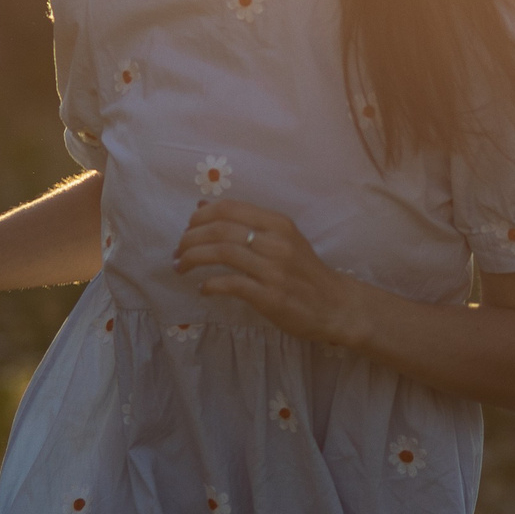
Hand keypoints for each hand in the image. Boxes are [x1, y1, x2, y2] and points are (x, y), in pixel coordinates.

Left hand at [173, 199, 369, 347]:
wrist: (336, 305)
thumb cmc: (305, 272)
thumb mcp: (282, 239)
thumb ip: (246, 224)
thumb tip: (202, 208)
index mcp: (278, 223)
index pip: (229, 208)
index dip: (200, 217)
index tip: (188, 230)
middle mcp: (276, 242)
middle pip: (220, 229)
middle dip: (190, 239)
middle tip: (178, 252)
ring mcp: (274, 269)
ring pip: (222, 253)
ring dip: (193, 259)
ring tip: (181, 267)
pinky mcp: (271, 296)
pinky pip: (231, 284)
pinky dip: (210, 285)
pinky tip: (203, 289)